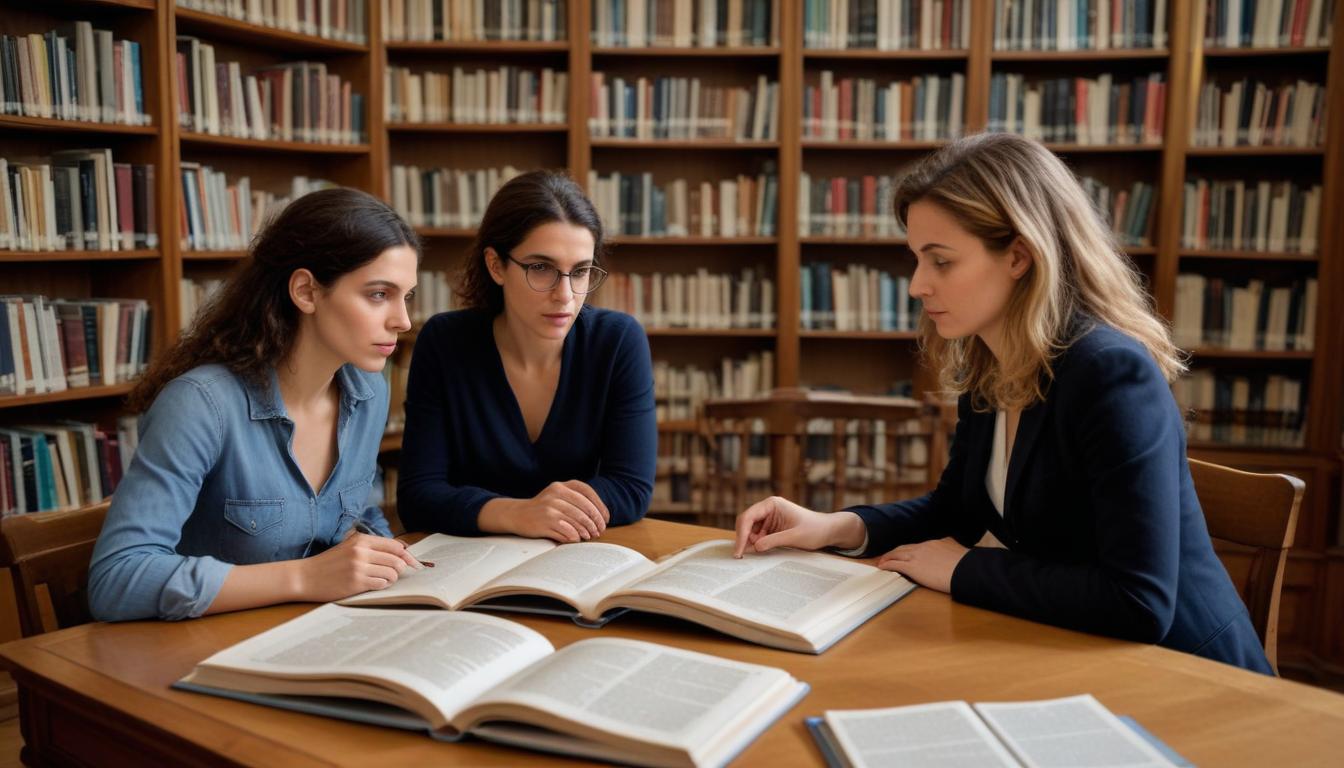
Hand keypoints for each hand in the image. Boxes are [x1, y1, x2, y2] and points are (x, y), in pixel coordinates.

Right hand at [296, 533, 421, 601]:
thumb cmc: (329, 563)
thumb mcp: (349, 547)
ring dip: (391, 578)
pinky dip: (382, 585)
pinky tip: (373, 584)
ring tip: (380, 579)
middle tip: (396, 574)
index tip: (414, 563)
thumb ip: (372, 547)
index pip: (395, 545)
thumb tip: (402, 550)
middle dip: (401, 569)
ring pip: (392, 573)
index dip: (408, 555)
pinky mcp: (356, 582)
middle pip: (397, 560)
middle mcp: (361, 551)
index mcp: (361, 540)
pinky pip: (382, 584)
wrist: (305, 577)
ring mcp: (359, 567)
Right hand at [481, 480, 609, 542]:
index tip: (605, 518)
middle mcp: (555, 494)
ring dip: (586, 531)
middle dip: (595, 521)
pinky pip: (566, 530)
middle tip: (599, 531)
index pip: (587, 493)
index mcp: (561, 486)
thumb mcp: (557, 497)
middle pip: (584, 508)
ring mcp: (549, 507)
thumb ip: (575, 501)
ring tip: (590, 536)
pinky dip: (574, 536)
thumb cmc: (543, 508)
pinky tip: (576, 539)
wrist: (517, 514)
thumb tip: (600, 517)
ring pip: (577, 520)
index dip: (599, 506)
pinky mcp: (544, 521)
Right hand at [733, 496, 862, 556]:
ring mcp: (769, 518)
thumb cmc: (815, 529)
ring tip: (749, 556)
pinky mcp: (771, 528)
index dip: (741, 534)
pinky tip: (756, 553)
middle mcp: (768, 509)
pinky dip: (755, 544)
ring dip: (749, 542)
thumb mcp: (794, 536)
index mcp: (772, 504)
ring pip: (750, 530)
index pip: (748, 517)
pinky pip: (758, 536)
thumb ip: (774, 541)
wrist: (827, 531)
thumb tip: (755, 547)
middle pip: (746, 523)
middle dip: (743, 538)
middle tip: (741, 556)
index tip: (739, 550)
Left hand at [875, 538, 969, 592]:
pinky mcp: (913, 567)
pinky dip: (886, 564)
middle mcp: (925, 546)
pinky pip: (895, 564)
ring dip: (887, 557)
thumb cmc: (967, 566)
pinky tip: (881, 567)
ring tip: (881, 561)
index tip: (905, 553)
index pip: (918, 546)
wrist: (966, 571)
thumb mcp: (961, 553)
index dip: (909, 550)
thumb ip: (953, 550)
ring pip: (897, 554)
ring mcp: (918, 556)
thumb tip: (955, 550)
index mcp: (937, 543)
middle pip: (905, 547)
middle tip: (887, 556)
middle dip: (895, 552)